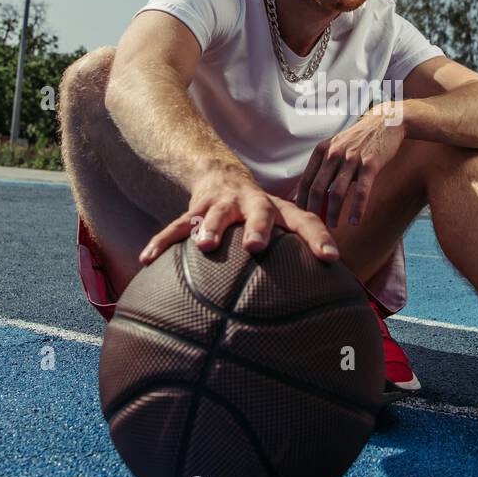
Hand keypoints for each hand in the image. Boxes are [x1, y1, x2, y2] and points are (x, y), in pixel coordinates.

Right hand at [138, 166, 339, 265]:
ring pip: (215, 215)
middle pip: (261, 213)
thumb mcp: (282, 225)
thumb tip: (326, 300)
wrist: (222, 176)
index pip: (306, 221)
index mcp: (280, 211)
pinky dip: (161, 243)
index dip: (319, 238)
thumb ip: (298, 256)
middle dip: (258, 228)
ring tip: (205, 245)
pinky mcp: (194, 211)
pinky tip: (147, 260)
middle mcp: (253, 205)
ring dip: (210, 228)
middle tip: (256, 246)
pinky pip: (175, 228)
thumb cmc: (260, 215)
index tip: (330, 258)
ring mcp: (222, 206)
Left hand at [296, 104, 406, 228]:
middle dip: (314, 211)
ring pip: (337, 192)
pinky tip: (355, 221)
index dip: (302, 201)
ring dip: (334, 213)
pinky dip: (357, 208)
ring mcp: (352, 158)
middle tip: (314, 226)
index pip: (306, 181)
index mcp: (322, 150)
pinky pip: (361, 190)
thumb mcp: (337, 147)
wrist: (385, 122)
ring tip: (333, 226)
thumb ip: (325, 168)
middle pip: (317, 188)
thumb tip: (314, 195)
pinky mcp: (370, 163)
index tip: (301, 217)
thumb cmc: (359, 140)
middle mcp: (334, 154)